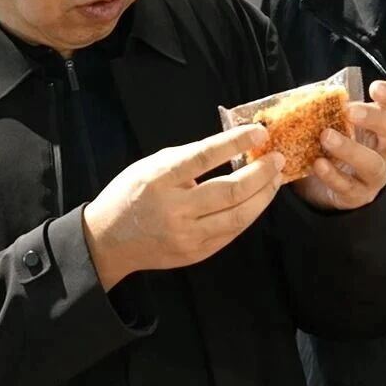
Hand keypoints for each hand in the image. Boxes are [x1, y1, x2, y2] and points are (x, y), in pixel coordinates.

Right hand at [83, 126, 285, 289]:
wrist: (108, 241)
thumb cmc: (128, 195)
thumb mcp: (149, 165)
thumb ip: (187, 158)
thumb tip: (229, 148)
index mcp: (160, 180)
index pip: (205, 157)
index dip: (236, 143)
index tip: (260, 132)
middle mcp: (175, 209)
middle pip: (230, 191)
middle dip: (261, 173)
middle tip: (277, 159)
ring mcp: (188, 235)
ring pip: (238, 216)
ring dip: (263, 196)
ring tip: (275, 180)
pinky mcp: (196, 253)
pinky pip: (231, 232)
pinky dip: (249, 214)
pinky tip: (257, 201)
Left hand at [291, 80, 385, 211]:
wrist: (326, 186)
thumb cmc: (338, 142)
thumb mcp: (341, 120)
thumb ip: (334, 104)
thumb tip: (315, 90)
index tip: (374, 88)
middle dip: (377, 119)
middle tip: (350, 111)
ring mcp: (375, 175)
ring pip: (374, 164)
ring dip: (351, 149)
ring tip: (326, 137)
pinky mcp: (357, 195)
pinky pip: (349, 186)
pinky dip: (333, 175)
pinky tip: (318, 163)